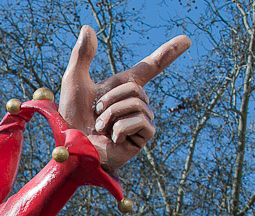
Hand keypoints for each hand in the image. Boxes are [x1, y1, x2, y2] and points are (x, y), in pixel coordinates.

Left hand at [59, 26, 190, 170]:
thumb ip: (82, 56)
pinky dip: (121, 128)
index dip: (167, 53)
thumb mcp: (74, 81)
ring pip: (138, 104)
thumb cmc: (68, 118)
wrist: (69, 148)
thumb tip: (87, 28)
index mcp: (121, 89)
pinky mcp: (141, 140)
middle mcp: (133, 105)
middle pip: (135, 89)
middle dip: (111, 100)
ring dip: (112, 114)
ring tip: (99, 128)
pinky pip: (141, 122)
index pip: (149, 67)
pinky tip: (111, 138)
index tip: (186, 40)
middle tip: (95, 114)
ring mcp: (139, 122)